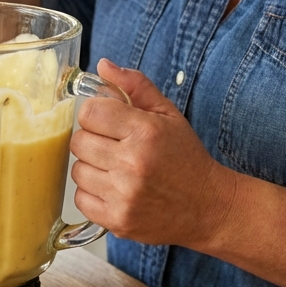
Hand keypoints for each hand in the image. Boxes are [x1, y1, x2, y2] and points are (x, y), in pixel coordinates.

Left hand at [70, 59, 236, 249]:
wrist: (208, 208)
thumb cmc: (186, 159)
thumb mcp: (167, 114)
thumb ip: (135, 86)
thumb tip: (103, 66)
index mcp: (145, 132)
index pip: (89, 113)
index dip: (96, 114)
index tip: (108, 120)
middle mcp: (132, 163)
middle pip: (79, 142)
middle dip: (92, 139)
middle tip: (113, 145)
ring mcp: (124, 195)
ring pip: (77, 171)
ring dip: (91, 167)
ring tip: (115, 168)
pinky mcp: (118, 220)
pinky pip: (81, 199)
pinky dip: (92, 193)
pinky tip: (114, 189)